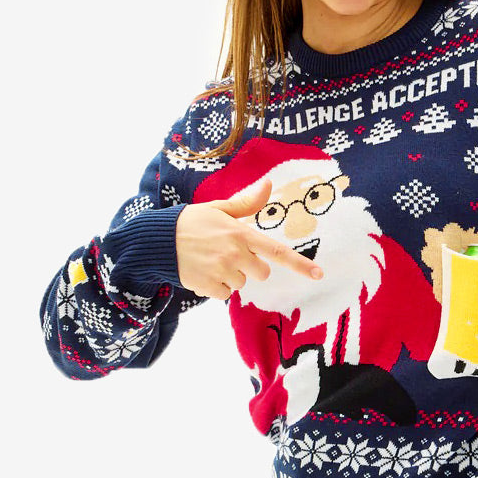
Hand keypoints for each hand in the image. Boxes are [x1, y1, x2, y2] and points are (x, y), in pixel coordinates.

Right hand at [176, 179, 323, 300]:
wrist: (158, 240)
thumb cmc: (192, 222)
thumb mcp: (219, 208)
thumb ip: (246, 202)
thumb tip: (268, 183)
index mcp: (241, 233)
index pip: (277, 251)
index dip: (300, 264)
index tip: (319, 274)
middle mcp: (235, 254)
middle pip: (261, 272)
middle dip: (250, 267)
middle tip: (228, 254)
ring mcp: (222, 271)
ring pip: (241, 284)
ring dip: (229, 276)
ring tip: (210, 260)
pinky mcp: (208, 286)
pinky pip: (224, 294)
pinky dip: (215, 287)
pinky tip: (202, 271)